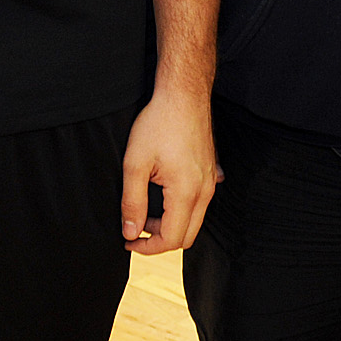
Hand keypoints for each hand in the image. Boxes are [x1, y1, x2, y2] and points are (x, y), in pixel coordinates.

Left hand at [121, 84, 220, 253]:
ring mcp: (211, 181)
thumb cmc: (158, 123)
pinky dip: (184, 208)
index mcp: (187, 192)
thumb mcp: (135, 163)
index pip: (171, 239)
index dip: (147, 247)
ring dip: (171, 223)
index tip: (128, 241)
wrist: (183, 94)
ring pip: (195, 220)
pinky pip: (201, 201)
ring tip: (147, 209)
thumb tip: (131, 233)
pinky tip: (166, 193)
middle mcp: (205, 191)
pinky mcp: (212, 171)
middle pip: (187, 236)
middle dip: (160, 238)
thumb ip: (132, 202)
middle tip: (136, 227)